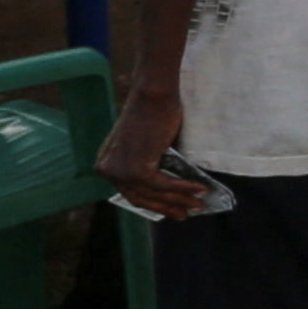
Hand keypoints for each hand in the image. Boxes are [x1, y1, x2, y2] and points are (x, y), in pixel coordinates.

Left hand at [97, 91, 207, 217]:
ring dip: (179, 201)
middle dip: (166, 208)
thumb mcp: (148, 143)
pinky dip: (184, 189)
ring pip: (154, 194)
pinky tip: (200, 189)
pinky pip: (164, 186)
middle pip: (140, 198)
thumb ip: (151, 163)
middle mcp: (108, 169)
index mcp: (107, 162)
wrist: (154, 93)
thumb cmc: (155, 110)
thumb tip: (173, 187)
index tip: (172, 209)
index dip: (153, 203)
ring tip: (198, 205)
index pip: (130, 191)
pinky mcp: (136, 169)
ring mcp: (120, 171)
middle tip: (185, 215)